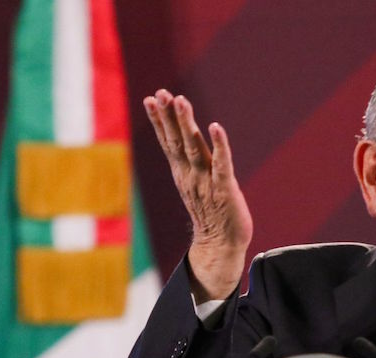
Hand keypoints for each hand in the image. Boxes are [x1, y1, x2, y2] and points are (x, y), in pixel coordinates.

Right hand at [144, 89, 252, 301]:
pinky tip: (215, 127)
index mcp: (182, 172)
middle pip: (176, 140)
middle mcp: (190, 174)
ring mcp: (206, 181)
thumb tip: (183, 144)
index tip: (150, 98)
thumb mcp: (194, 184)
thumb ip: (190, 164)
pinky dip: (219, 145)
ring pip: (194, 147)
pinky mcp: (225, 189)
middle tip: (161, 93)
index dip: (159, 120)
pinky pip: (222, 164)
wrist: (220, 246)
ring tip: (180, 101)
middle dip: (168, 116)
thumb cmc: (210, 213)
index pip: (167, 141)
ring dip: (186, 124)